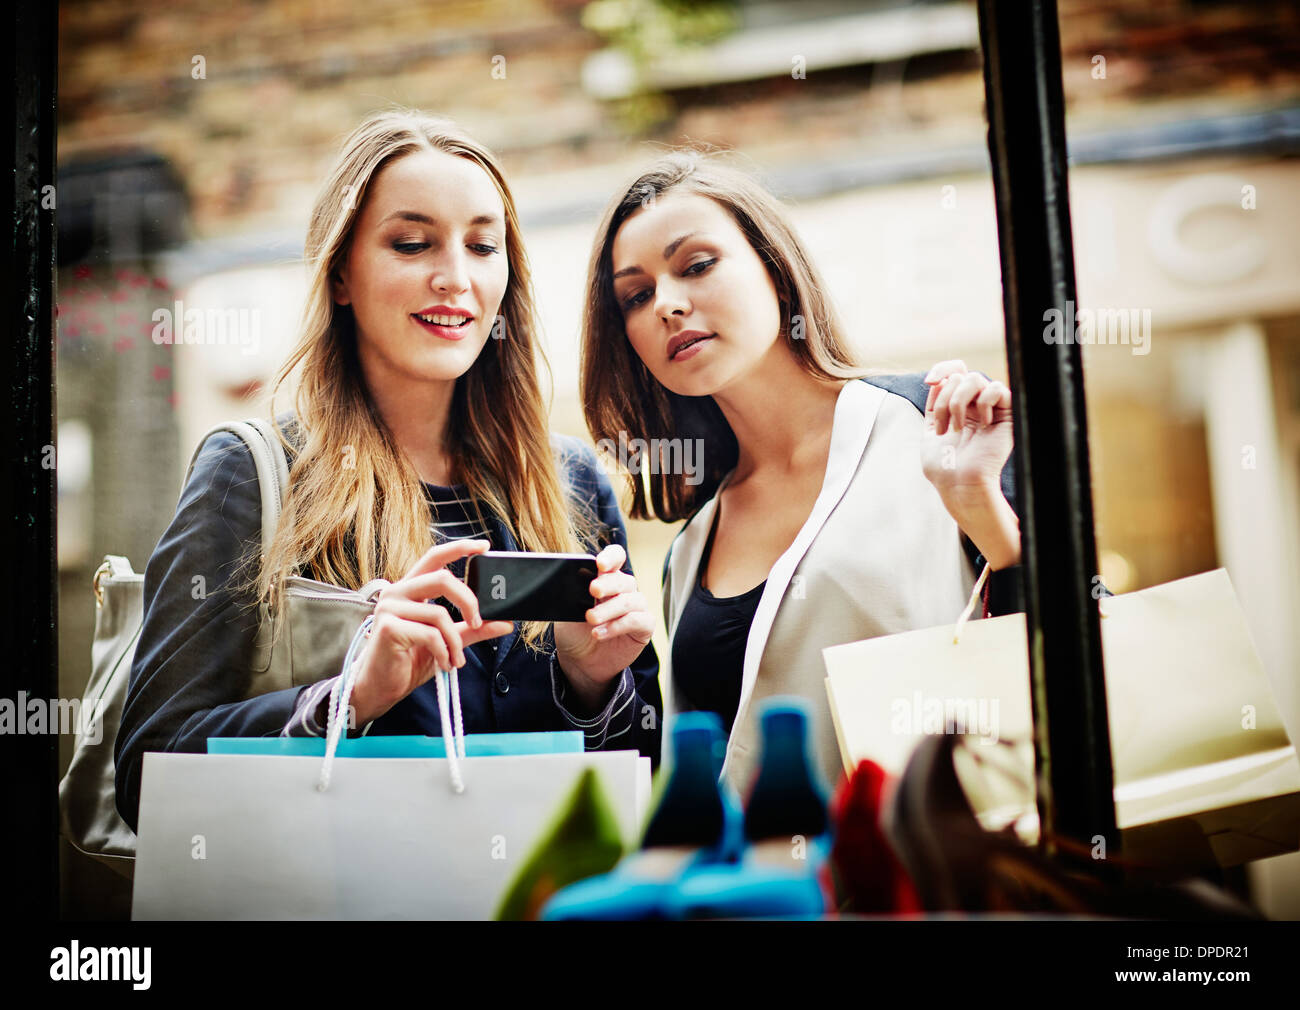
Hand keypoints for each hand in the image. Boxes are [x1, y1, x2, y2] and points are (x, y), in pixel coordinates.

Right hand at [349, 539, 511, 725]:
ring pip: (440, 613)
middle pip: (442, 578)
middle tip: (478, 622)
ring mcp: (389, 609)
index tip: (484, 547)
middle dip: (468, 601)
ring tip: (456, 659)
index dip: (460, 548)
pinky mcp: (388, 628)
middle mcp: (396, 592)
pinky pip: (430, 635)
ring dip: (455, 641)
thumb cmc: (409, 661)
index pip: (434, 557)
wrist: (380, 689)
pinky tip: (444, 664)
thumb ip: (472, 629)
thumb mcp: (447, 641)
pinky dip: (444, 652)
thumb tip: (505, 623)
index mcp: (410, 589)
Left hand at [553, 543, 653, 713]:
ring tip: (590, 619)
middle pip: (623, 579)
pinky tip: (599, 634)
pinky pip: (638, 620)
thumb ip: (572, 596)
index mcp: (606, 579)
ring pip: (631, 600)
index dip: (611, 557)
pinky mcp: (644, 627)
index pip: (616, 558)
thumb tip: (569, 583)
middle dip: (607, 584)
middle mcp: (624, 591)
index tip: (599, 564)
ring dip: (609, 609)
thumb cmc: (574, 632)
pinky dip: (618, 626)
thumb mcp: (567, 612)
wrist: (578, 662)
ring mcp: (636, 608)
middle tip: (592, 590)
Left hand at [919, 360, 1020, 568]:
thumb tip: (941, 378)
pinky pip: (998, 389)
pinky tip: (983, 423)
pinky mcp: (1007, 415)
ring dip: (958, 402)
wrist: (959, 484)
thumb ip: (934, 402)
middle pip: (960, 375)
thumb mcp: (929, 430)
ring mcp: (989, 408)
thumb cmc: (943, 466)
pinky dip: (985, 401)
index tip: (929, 381)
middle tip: (943, 428)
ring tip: (957, 428)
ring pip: (975, 378)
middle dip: (944, 399)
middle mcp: (973, 404)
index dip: (942, 369)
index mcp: (955, 405)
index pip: (954, 370)